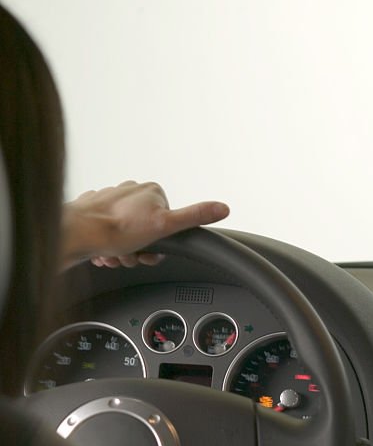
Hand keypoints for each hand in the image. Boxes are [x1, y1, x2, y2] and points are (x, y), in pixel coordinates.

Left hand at [61, 180, 228, 268]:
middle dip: (138, 251)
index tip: (150, 250)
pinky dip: (107, 246)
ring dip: (122, 252)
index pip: (167, 224)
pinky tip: (104, 250)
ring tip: (114, 253)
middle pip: (146, 232)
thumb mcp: (164, 226)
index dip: (160, 244)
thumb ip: (194, 216)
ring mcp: (112, 199)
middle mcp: (131, 190)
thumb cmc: (115, 231)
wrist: (78, 233)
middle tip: (130, 255)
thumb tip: (222, 208)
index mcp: (152, 192)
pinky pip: (108, 233)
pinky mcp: (95, 209)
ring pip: (126, 235)